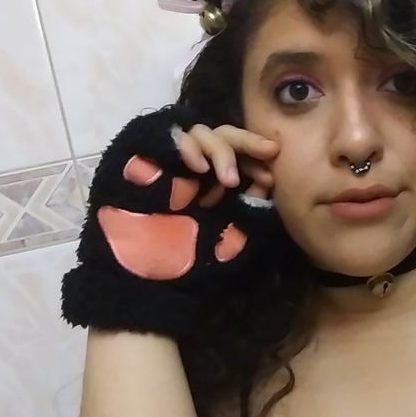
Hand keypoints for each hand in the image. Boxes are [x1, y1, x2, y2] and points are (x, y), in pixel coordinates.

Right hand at [62, 106, 281, 336]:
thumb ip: (249, 211)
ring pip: (199, 133)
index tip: (271, 174)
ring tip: (228, 180)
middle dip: (246, 144)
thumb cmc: (189, 264)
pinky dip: (186, 146)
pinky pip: (167, 138)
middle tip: (266, 156)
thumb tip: (268, 184)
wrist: (146, 284)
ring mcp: (168, 163)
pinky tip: (196, 167)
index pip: (239, 154)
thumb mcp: (231, 237)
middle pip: (222, 134)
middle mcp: (193, 168)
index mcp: (213, 182)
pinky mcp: (144, 160)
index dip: (256, 158)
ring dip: (220, 150)